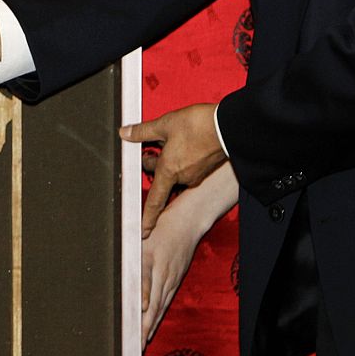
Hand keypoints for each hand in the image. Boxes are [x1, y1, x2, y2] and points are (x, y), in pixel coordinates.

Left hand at [122, 102, 224, 236]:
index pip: (154, 200)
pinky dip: (181, 158)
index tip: (144, 231)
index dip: (148, 218)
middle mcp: (183, 177)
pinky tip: (184, 142)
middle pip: (162, 179)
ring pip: (174, 171)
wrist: (228, 126)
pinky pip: (187, 168)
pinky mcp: (206, 169)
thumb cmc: (199, 126)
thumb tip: (126, 133)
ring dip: (168, 160)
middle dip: (154, 165)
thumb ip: (142, 131)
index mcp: (169, 171)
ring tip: (169, 140)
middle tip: (150, 148)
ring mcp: (196, 174)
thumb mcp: (165, 124)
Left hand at [141, 164, 237, 345]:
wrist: (189, 220)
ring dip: (151, 325)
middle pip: (153, 307)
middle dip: (144, 328)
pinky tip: (153, 325)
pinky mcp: (176, 279)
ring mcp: (171, 279)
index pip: (144, 295)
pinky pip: (166, 300)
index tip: (133, 330)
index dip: (139, 314)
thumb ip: (134, 260)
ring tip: (142, 343)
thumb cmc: (162, 225)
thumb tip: (123, 279)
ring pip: (160, 307)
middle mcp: (163, 276)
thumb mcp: (143, 238)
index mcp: (152, 265)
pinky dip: (159, 315)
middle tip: (135, 347)